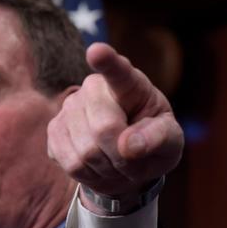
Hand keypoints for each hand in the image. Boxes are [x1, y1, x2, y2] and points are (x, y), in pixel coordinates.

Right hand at [47, 43, 183, 198]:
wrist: (128, 161)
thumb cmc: (154, 143)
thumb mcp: (172, 140)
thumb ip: (159, 138)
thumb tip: (129, 146)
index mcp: (130, 83)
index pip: (118, 70)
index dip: (106, 60)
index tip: (97, 51)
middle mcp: (94, 87)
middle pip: (104, 128)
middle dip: (123, 156)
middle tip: (134, 160)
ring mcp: (70, 107)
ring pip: (86, 151)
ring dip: (109, 168)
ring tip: (118, 163)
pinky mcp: (54, 130)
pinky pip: (71, 163)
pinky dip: (91, 175)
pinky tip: (99, 166)